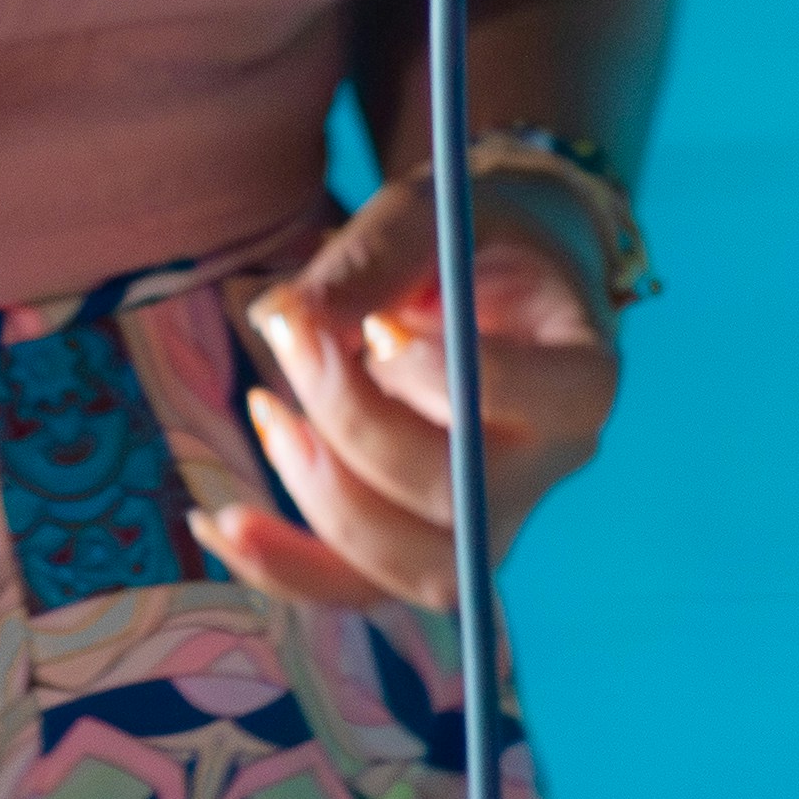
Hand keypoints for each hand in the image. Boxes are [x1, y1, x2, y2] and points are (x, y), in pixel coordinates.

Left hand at [195, 169, 621, 614]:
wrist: (490, 267)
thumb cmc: (467, 229)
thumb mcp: (432, 212)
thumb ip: (372, 258)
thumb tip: (277, 319)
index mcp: (581, 376)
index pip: (541, 404)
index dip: (448, 378)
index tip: (377, 326)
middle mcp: (550, 467)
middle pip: (460, 496)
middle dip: (356, 427)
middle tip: (290, 336)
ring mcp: (492, 518)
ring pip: (415, 567)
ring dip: (321, 503)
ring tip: (263, 411)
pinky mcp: (428, 540)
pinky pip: (362, 586)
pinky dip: (286, 567)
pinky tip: (217, 523)